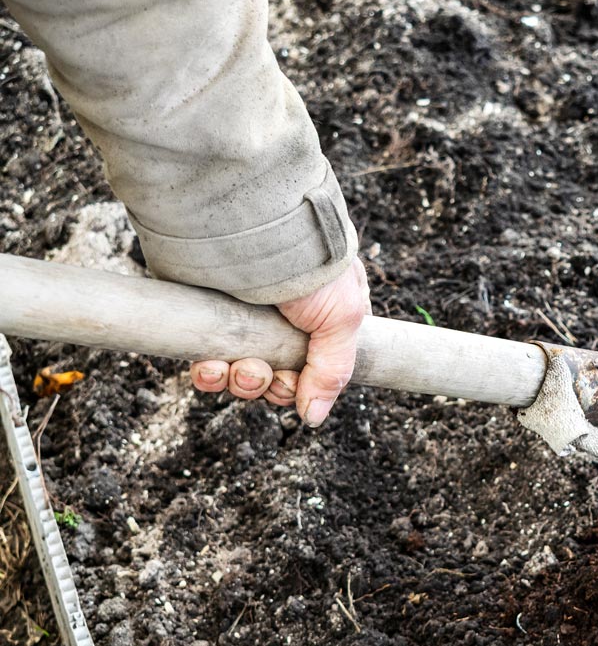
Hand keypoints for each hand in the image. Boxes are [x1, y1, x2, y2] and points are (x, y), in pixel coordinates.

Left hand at [189, 259, 370, 425]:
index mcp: (326, 318)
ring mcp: (247, 318)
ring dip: (238, 381)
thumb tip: (313, 418)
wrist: (254, 227)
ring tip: (236, 368)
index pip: (317, 369)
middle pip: (277, 377)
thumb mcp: (343, 319)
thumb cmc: (310, 265)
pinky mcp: (211, 316)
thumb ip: (332, 373)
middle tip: (260, 372)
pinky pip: (207, 360)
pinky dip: (208, 372)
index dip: (302, 385)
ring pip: (241, 373)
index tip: (293, 381)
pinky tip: (208, 367)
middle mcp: (288, 320)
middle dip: (267, 385)